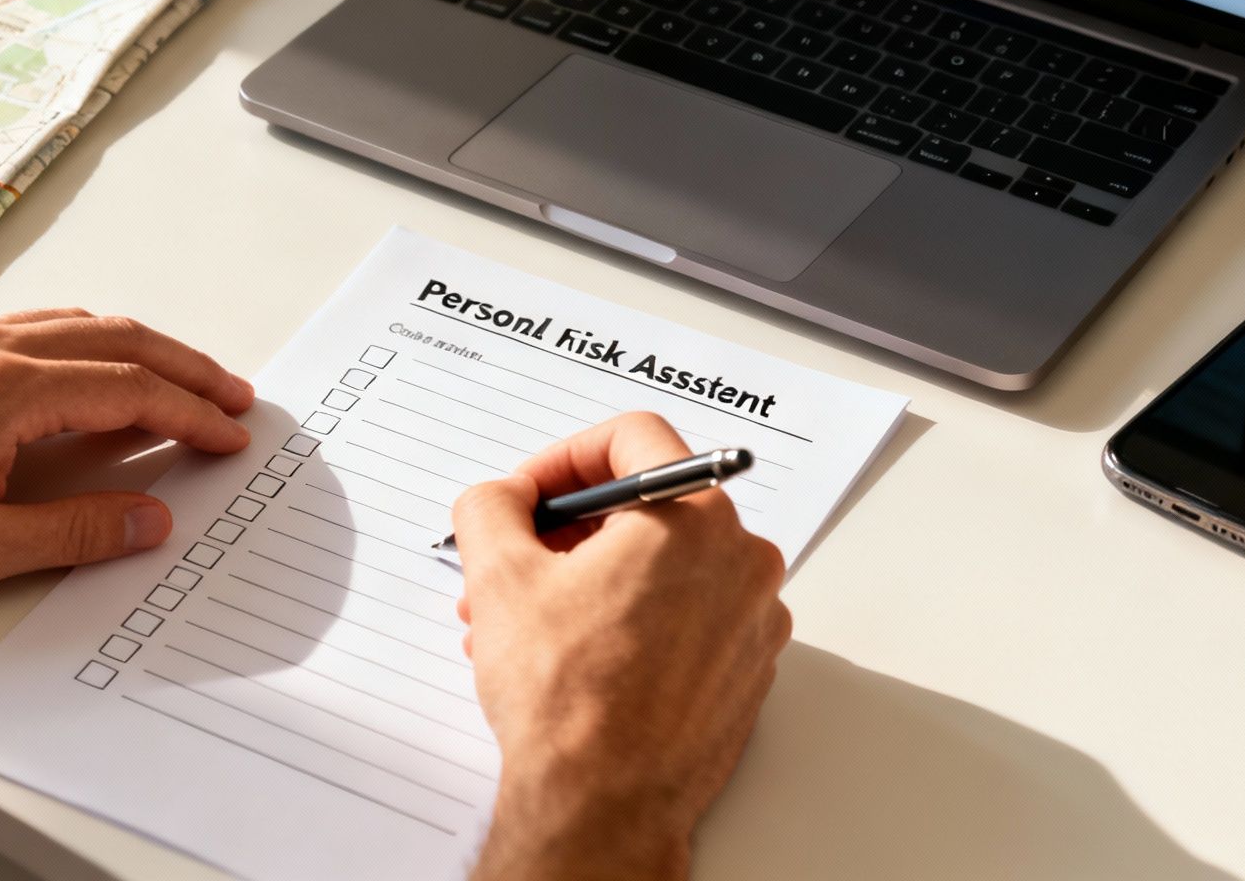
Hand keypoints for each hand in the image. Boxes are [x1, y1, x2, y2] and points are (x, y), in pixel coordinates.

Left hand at [0, 308, 254, 682]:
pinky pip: (35, 326)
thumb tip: (151, 520)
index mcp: (7, 392)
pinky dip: (88, 340)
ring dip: (140, 349)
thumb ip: (75, 533)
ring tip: (179, 379)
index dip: (191, 414)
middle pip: (117, 342)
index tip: (231, 435)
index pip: (130, 391)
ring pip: (77, 324)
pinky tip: (91, 366)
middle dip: (185, 368)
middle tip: (233, 397)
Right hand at [453, 414, 791, 880]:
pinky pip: (685, 618)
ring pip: (662, 568)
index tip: (528, 494)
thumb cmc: (568, 698)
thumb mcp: (498, 576)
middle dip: (567, 532)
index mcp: (696, 518)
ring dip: (589, 580)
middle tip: (516, 560)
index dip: (563, 458)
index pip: (633, 439)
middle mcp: (742, 561)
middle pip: (647, 507)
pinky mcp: (745, 671)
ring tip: (526, 621)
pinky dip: (630, 621)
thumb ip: (492, 506)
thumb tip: (501, 497)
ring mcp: (752, 620)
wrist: (604, 805)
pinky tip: (574, 656)